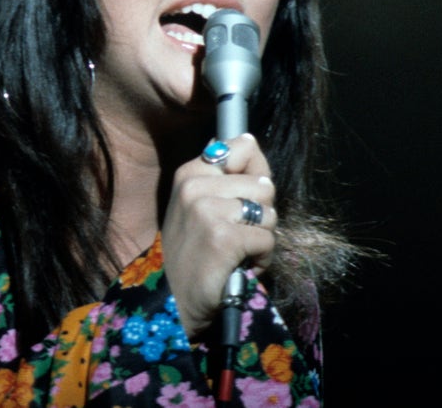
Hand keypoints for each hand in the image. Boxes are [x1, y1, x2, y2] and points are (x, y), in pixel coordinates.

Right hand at [161, 133, 277, 339]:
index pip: (244, 147)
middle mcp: (195, 186)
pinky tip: (241, 267)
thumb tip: (248, 139)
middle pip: (264, 185)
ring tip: (238, 252)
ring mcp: (207, 211)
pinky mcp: (223, 237)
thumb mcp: (196, 206)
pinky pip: (267, 239)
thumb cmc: (192, 254)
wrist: (172, 302)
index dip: (257, 174)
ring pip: (269, 213)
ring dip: (262, 238)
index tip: (244, 199)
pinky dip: (262, 259)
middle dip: (261, 214)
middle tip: (237, 235)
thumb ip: (223, 176)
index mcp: (189, 173)